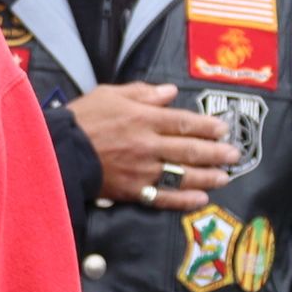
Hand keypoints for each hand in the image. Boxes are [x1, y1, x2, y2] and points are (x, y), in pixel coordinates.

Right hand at [62, 82, 237, 211]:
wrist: (58, 150)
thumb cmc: (82, 119)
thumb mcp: (109, 94)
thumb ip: (142, 93)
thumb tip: (169, 92)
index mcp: (143, 119)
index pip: (184, 122)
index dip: (207, 126)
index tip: (223, 129)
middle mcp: (148, 145)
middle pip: (189, 149)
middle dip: (215, 152)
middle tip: (234, 154)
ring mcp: (142, 170)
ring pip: (182, 174)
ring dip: (207, 176)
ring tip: (225, 176)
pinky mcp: (133, 190)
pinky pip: (164, 197)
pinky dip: (184, 199)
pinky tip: (200, 198)